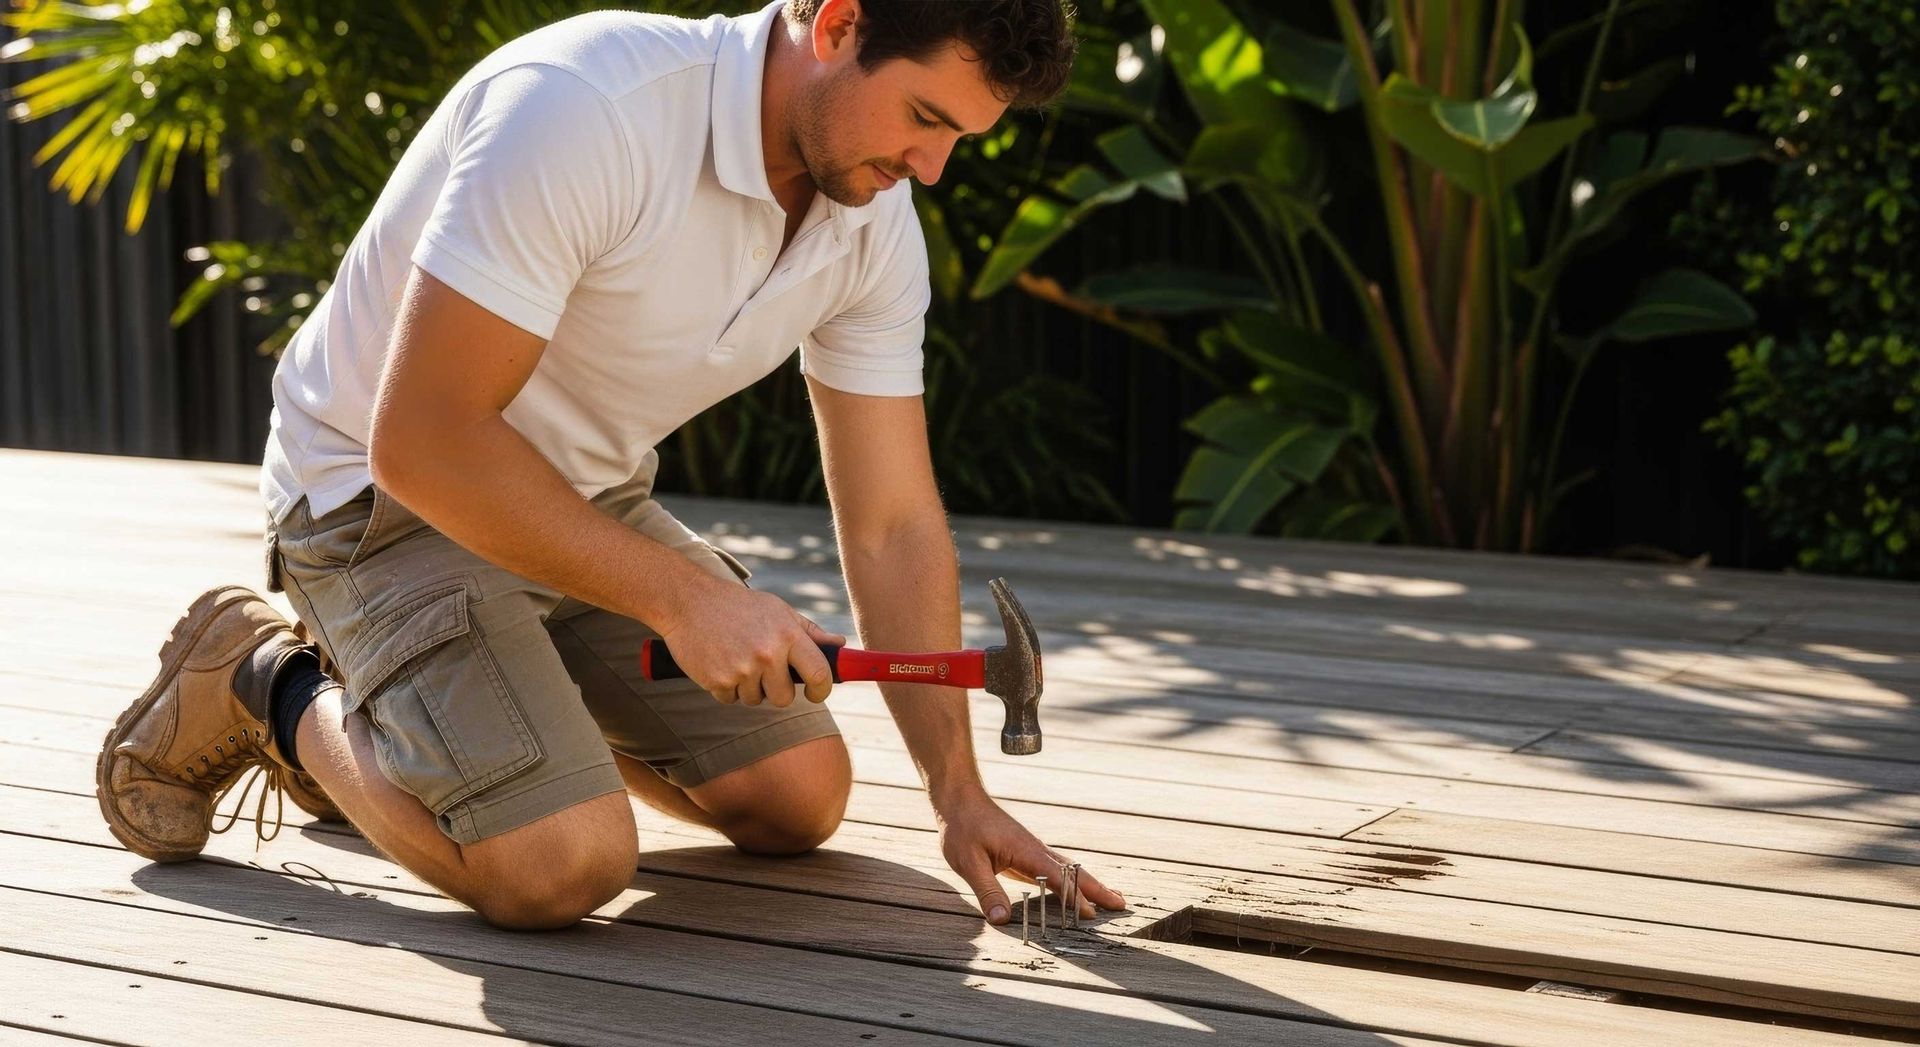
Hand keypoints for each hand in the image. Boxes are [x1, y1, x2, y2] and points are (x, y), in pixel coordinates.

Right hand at [657, 584, 845, 706]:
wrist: (689, 600)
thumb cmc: (739, 606)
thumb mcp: (778, 611)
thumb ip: (810, 632)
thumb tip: (839, 645)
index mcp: (787, 635)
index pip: (819, 674)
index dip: (822, 690)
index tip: (816, 693)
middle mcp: (767, 654)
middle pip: (785, 698)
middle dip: (778, 690)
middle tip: (765, 671)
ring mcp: (741, 670)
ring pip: (756, 700)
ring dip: (749, 687)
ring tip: (737, 658)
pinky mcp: (717, 681)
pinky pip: (731, 700)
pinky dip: (727, 687)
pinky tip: (720, 662)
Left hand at [936, 790, 1124, 924]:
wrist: (960, 799)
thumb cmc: (962, 828)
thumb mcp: (968, 862)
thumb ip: (987, 891)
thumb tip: (1002, 920)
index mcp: (1027, 852)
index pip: (1058, 878)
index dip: (1074, 898)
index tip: (1091, 915)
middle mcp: (1037, 850)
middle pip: (1075, 871)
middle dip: (1098, 889)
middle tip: (1122, 904)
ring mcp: (1034, 850)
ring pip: (1070, 869)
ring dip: (1090, 884)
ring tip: (1111, 897)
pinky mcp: (1027, 851)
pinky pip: (1057, 868)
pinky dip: (1074, 879)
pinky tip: (1076, 888)